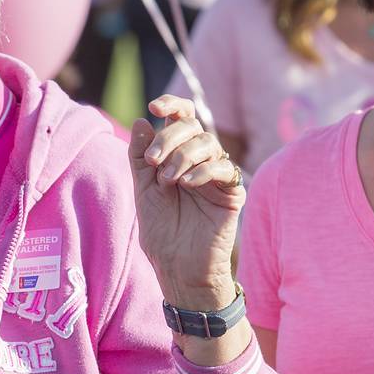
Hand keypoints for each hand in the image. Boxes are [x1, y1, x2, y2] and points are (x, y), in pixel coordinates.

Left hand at [128, 94, 243, 307]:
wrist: (178, 268)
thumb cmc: (161, 232)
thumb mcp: (143, 190)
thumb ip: (141, 157)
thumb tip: (142, 121)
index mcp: (178, 156)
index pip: (181, 119)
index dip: (172, 105)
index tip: (154, 106)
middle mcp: (200, 161)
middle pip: (193, 127)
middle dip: (171, 137)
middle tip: (154, 162)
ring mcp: (217, 176)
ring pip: (209, 143)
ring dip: (184, 156)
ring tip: (169, 180)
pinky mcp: (232, 192)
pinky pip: (224, 169)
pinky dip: (203, 171)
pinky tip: (187, 184)